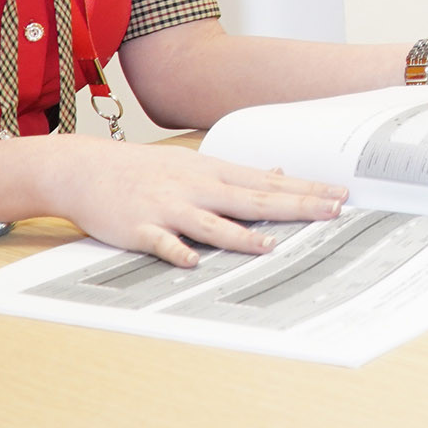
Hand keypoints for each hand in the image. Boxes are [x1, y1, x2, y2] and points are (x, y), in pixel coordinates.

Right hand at [11, 136, 348, 269]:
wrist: (86, 169)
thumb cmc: (145, 170)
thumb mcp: (195, 164)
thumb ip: (237, 175)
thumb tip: (279, 173)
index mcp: (213, 172)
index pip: (269, 182)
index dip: (306, 189)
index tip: (340, 195)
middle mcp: (197, 187)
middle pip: (253, 200)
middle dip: (294, 207)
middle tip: (331, 213)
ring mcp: (168, 208)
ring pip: (211, 222)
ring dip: (241, 236)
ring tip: (271, 246)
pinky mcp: (140, 228)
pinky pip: (162, 242)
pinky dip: (177, 251)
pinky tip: (193, 262)